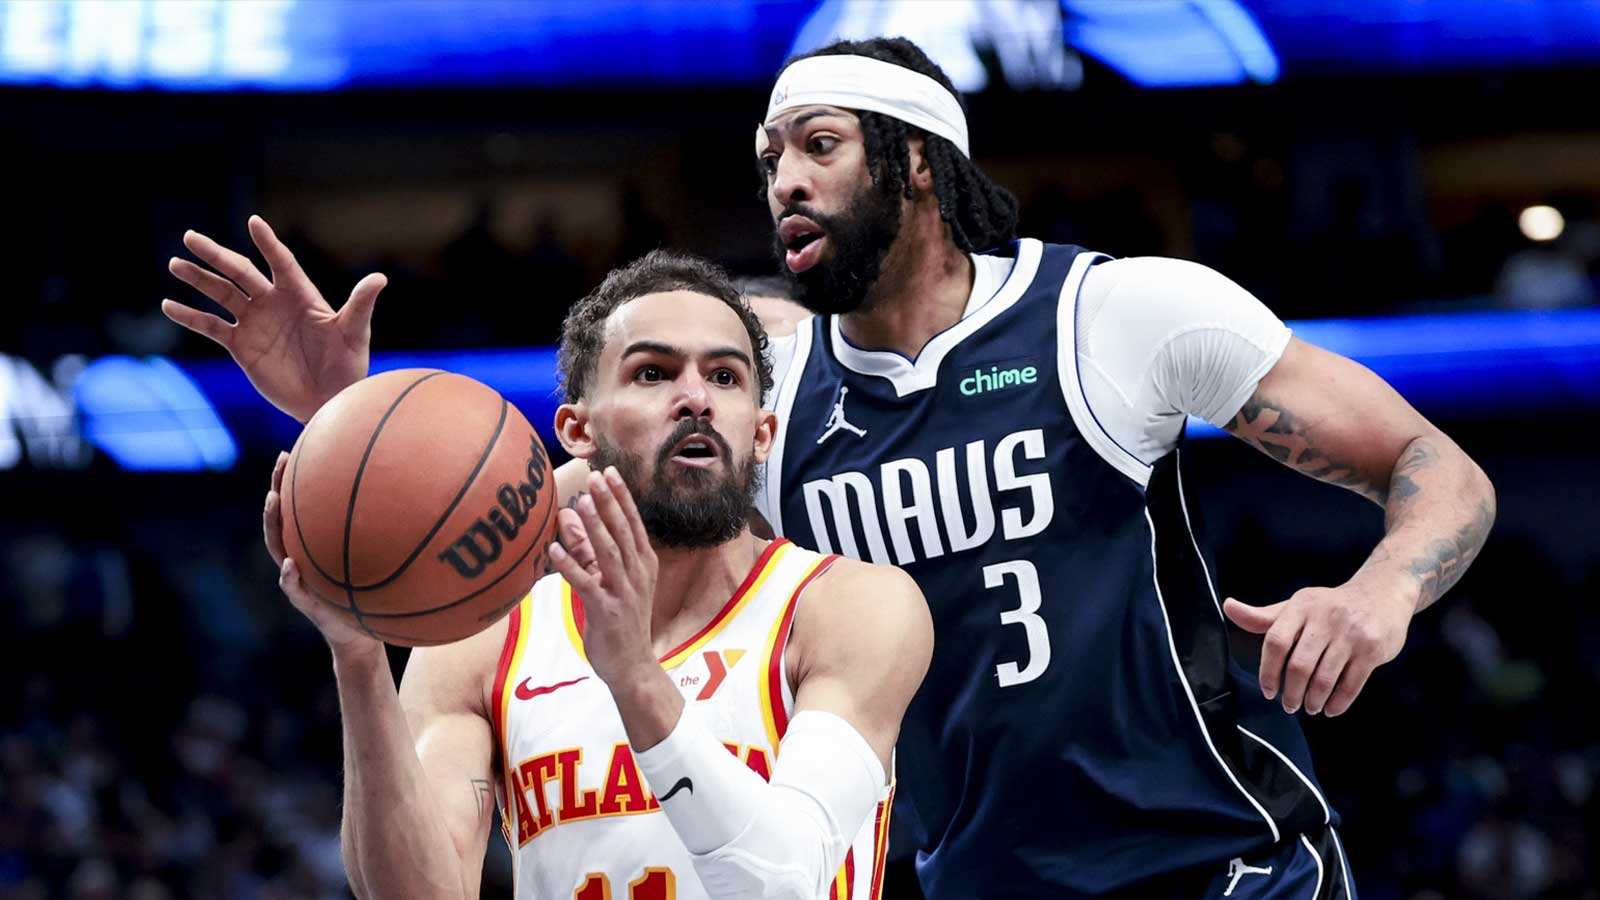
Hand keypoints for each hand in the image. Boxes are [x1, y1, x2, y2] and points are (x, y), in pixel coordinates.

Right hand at [163, 215, 385, 422]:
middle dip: (216, 255)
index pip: (281, 262)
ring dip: (199, 279)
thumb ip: (361, 304)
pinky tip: (170, 305)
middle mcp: (273, 303)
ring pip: (221, 294)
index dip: (268, 243)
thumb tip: (380, 277)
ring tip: (176, 264)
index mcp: (300, 295)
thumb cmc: (347, 366)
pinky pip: (211, 326)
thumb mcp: (354, 333)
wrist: (328, 401)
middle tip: (189, 237)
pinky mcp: (241, 345)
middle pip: (241, 272)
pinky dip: (190, 317)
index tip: (254, 222)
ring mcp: (255, 322)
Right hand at [263, 451, 381, 657]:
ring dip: (273, 524)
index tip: (295, 448)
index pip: (300, 506)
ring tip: (273, 500)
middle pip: (283, 517)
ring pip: (277, 547)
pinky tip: (290, 565)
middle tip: (283, 462)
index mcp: (315, 543)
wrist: (363, 634)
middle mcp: (301, 555)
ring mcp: (298, 578)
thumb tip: (416, 496)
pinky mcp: (305, 603)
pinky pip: (293, 589)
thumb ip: (386, 534)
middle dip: (279, 487)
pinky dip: (290, 578)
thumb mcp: (380, 561)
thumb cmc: (373, 593)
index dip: (293, 478)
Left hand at [547, 467, 658, 688]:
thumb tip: (568, 516)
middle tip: (596, 476)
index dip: (621, 497)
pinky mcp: (605, 610)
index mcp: (643, 563)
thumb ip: (588, 549)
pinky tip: (554, 550)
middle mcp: (637, 574)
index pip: (633, 523)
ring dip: (595, 526)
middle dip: (609, 502)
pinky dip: (570, 565)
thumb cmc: (621, 621)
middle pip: (623, 531)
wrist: (632, 666)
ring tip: (582, 502)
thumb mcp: (610, 580)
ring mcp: (623, 592)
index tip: (609, 472)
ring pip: (609, 552)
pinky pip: (585, 583)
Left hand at [1223, 582, 1411, 717]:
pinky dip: (1338, 703)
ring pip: (1325, 679)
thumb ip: (1264, 616)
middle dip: (1291, 693)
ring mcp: (1351, 635)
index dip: (1267, 671)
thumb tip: (1227, 607)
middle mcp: (1326, 618)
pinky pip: (1351, 685)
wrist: (1383, 592)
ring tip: (1309, 707)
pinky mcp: (1372, 650)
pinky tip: (1330, 709)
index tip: (1268, 691)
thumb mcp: (1298, 606)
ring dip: (1313, 700)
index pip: (1275, 641)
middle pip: (1299, 665)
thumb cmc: (1331, 606)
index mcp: (1302, 607)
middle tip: (1289, 706)